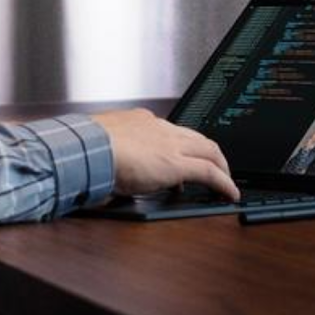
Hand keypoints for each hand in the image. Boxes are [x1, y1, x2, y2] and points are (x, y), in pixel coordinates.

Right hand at [93, 108, 238, 200]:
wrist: (87, 148)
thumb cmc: (85, 149)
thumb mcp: (101, 145)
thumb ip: (111, 152)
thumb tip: (107, 168)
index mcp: (139, 121)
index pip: (170, 131)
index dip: (181, 145)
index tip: (181, 157)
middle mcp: (159, 128)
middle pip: (196, 137)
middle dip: (209, 152)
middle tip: (215, 167)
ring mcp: (169, 144)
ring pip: (209, 150)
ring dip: (221, 166)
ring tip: (226, 181)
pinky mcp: (176, 164)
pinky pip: (210, 172)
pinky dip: (224, 183)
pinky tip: (229, 194)